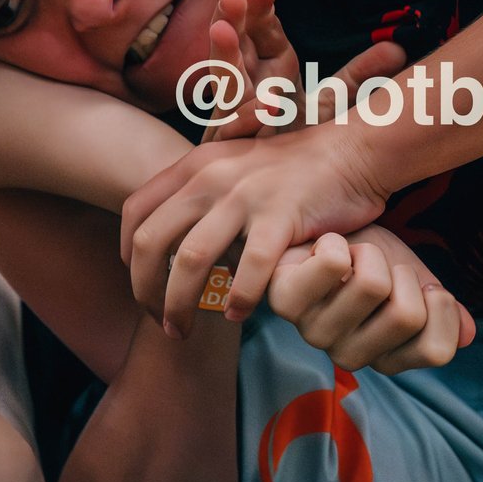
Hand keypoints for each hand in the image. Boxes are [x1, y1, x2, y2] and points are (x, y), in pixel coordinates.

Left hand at [123, 119, 390, 332]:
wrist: (353, 150)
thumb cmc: (297, 168)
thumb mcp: (236, 166)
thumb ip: (203, 195)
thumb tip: (175, 242)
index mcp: (195, 165)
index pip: (136, 212)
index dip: (128, 255)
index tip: (141, 283)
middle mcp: (211, 177)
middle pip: (152, 242)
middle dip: (144, 290)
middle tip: (157, 320)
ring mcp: (244, 195)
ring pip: (190, 260)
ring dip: (179, 304)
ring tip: (183, 331)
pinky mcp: (280, 215)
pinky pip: (248, 268)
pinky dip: (238, 299)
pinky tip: (237, 315)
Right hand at [199, 0, 405, 141]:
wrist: (273, 191)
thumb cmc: (297, 143)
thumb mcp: (330, 105)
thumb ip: (358, 78)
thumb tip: (398, 49)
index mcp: (269, 69)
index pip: (261, 30)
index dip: (260, 6)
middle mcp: (247, 87)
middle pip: (235, 47)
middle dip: (230, 20)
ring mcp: (233, 117)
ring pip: (225, 83)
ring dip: (223, 58)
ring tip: (223, 30)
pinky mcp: (230, 152)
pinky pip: (234, 132)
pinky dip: (245, 118)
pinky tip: (262, 104)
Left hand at [271, 226, 475, 371]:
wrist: (319, 232)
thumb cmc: (366, 262)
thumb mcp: (413, 281)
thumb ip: (442, 308)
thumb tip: (469, 334)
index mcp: (385, 358)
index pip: (437, 351)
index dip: (441, 306)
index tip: (422, 287)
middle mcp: (348, 356)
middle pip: (406, 315)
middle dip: (403, 272)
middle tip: (380, 268)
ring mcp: (315, 333)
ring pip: (371, 284)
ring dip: (370, 252)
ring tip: (351, 258)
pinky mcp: (285, 303)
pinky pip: (334, 263)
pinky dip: (339, 242)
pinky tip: (325, 251)